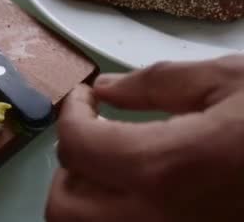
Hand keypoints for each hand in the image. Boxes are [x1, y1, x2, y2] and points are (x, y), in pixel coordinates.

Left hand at [45, 55, 243, 221]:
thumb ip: (156, 84)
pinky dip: (111, 211)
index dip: (70, 112)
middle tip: (95, 137)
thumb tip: (105, 89)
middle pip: (63, 206)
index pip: (76, 146)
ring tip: (114, 165)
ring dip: (84, 196)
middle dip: (69, 166)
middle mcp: (153, 217)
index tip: (85, 97)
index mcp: (160, 167)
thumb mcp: (227, 82)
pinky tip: (140, 186)